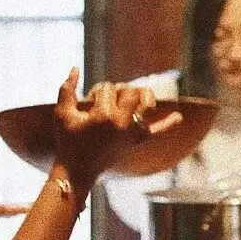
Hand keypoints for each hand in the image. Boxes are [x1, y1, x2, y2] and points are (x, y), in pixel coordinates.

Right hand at [54, 68, 181, 190]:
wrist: (77, 171)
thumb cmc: (67, 142)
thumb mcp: (62, 114)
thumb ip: (66, 89)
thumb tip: (75, 68)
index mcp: (103, 115)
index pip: (106, 87)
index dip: (95, 91)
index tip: (87, 103)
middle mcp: (122, 123)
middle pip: (128, 90)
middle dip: (117, 90)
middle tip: (105, 102)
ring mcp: (133, 133)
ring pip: (147, 103)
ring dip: (142, 95)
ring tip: (130, 99)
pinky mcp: (138, 142)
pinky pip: (158, 132)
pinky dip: (169, 124)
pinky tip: (179, 117)